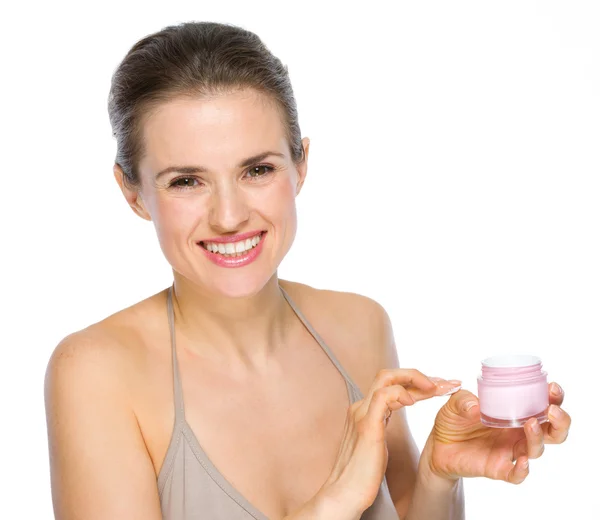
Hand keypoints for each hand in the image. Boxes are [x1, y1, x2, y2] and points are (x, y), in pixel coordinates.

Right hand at [321, 369, 461, 514]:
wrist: (344, 494)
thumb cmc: (362, 475)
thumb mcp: (376, 441)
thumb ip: (382, 423)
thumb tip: (392, 414)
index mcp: (365, 410)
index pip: (390, 384)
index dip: (416, 382)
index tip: (439, 387)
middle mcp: (361, 407)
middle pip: (389, 375)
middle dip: (419, 375)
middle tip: (446, 383)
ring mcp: (362, 414)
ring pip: (386, 378)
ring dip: (415, 379)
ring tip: (437, 388)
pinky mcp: (367, 426)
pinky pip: (382, 397)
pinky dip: (400, 393)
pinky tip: (414, 401)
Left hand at [425, 382, 570, 483]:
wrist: (438, 445)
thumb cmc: (453, 420)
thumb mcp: (455, 403)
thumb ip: (463, 400)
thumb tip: (475, 406)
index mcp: (514, 412)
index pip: (543, 405)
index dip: (554, 398)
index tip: (552, 388)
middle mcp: (517, 432)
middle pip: (553, 431)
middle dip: (560, 421)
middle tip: (552, 410)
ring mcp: (510, 451)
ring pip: (537, 449)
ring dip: (538, 437)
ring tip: (529, 423)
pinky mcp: (498, 468)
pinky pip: (516, 474)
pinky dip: (522, 470)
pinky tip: (521, 462)